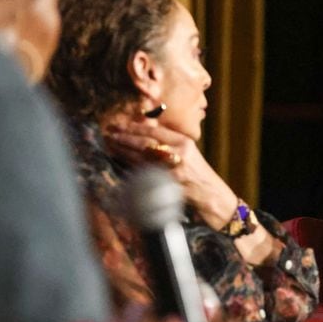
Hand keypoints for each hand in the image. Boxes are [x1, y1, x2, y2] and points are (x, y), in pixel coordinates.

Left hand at [106, 121, 237, 229]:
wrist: (212, 197)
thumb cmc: (199, 177)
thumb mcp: (189, 156)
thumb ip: (171, 146)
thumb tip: (144, 136)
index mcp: (186, 143)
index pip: (156, 130)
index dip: (136, 126)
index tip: (120, 124)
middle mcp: (180, 153)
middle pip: (147, 141)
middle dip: (126, 136)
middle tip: (110, 131)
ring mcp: (173, 168)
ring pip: (142, 155)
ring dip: (124, 149)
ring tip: (110, 143)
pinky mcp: (168, 183)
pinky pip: (145, 172)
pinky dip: (131, 165)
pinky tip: (120, 160)